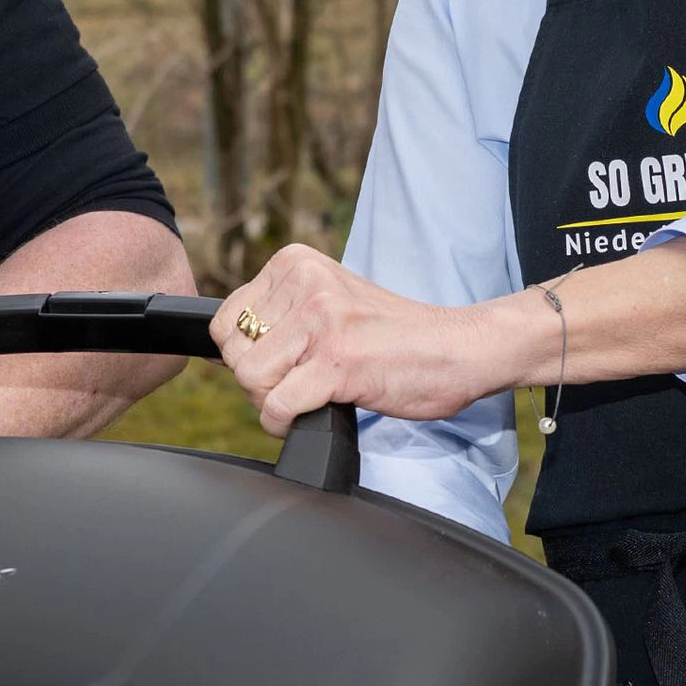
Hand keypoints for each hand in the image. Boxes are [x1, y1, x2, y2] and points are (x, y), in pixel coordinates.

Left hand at [212, 245, 528, 431]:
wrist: (460, 348)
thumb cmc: (396, 335)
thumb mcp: (331, 301)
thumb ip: (282, 313)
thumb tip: (226, 349)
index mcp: (297, 263)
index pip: (225, 320)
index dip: (246, 355)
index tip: (283, 364)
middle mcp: (306, 284)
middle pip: (235, 353)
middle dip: (259, 382)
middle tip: (299, 385)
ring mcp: (321, 321)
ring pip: (251, 379)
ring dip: (273, 403)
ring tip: (310, 396)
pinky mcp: (337, 361)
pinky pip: (278, 406)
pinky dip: (286, 422)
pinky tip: (313, 413)